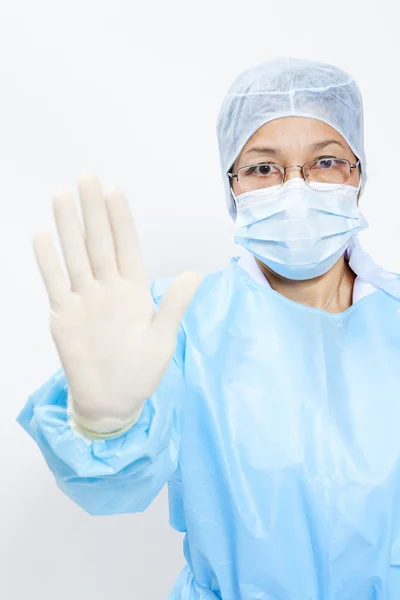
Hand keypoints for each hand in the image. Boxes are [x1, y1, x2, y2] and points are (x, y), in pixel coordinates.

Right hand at [32, 173, 201, 433]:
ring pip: (74, 255)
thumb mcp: (162, 339)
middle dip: (93, 211)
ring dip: (68, 226)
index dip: (120, 220)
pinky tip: (41, 233)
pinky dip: (47, 259)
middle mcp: (107, 288)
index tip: (115, 191)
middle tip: (86, 177)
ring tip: (62, 195)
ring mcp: (83, 299)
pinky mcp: (63, 314)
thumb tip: (196, 275)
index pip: (126, 247)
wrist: (113, 400)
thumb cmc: (141, 371)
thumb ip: (173, 306)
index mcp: (133, 290)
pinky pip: (54, 281)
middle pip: (98, 242)